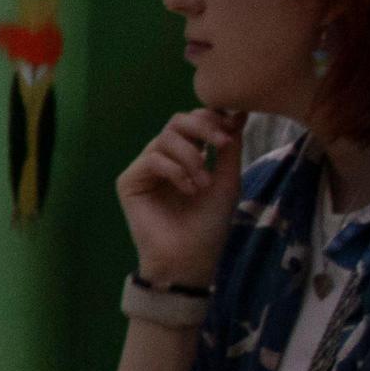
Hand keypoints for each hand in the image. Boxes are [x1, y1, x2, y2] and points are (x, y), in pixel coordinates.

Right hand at [118, 110, 243, 285]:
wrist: (190, 257)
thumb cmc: (209, 224)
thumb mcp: (227, 180)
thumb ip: (230, 147)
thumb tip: (239, 113)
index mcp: (187, 156)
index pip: (194, 121)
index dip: (212, 118)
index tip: (233, 127)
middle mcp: (164, 158)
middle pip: (177, 121)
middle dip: (203, 127)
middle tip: (223, 143)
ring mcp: (145, 169)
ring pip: (165, 138)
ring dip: (192, 157)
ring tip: (203, 184)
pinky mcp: (129, 181)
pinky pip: (152, 159)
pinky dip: (175, 171)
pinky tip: (188, 190)